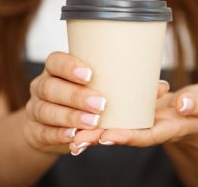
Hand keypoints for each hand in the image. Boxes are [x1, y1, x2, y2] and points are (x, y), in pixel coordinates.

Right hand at [23, 51, 169, 154]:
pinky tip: (74, 136)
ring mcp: (35, 109)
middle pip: (51, 87)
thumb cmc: (82, 97)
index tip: (91, 74)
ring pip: (47, 111)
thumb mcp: (98, 87)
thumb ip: (125, 85)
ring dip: (70, 117)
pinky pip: (44, 132)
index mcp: (55, 69)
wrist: (51, 124)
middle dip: (76, 96)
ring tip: (92, 123)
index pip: (55, 61)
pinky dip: (59, 135)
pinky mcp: (35, 131)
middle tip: (101, 104)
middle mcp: (42, 86)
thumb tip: (161, 86)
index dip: (70, 66)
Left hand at [69, 83, 197, 153]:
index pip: (146, 135)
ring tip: (69, 136)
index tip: (107, 136)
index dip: (127, 136)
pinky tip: (75, 120)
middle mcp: (149, 129)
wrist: (196, 111)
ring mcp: (139, 123)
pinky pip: (112, 118)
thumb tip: (183, 104)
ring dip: (91, 133)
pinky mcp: (131, 114)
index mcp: (169, 128)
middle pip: (123, 136)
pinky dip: (95, 120)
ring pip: (113, 129)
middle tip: (76, 141)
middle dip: (99, 138)